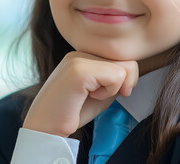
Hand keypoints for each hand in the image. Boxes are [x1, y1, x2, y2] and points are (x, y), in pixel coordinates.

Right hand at [22, 51, 138, 137]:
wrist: (45, 128)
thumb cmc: (72, 112)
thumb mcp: (101, 90)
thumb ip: (116, 77)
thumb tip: (133, 70)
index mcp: (84, 55)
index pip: (121, 59)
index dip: (122, 80)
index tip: (102, 92)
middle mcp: (81, 51)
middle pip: (127, 61)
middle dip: (122, 84)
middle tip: (98, 95)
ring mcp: (79, 58)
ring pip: (125, 67)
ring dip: (114, 88)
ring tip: (91, 95)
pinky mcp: (80, 69)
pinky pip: (117, 76)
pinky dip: (108, 92)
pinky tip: (88, 96)